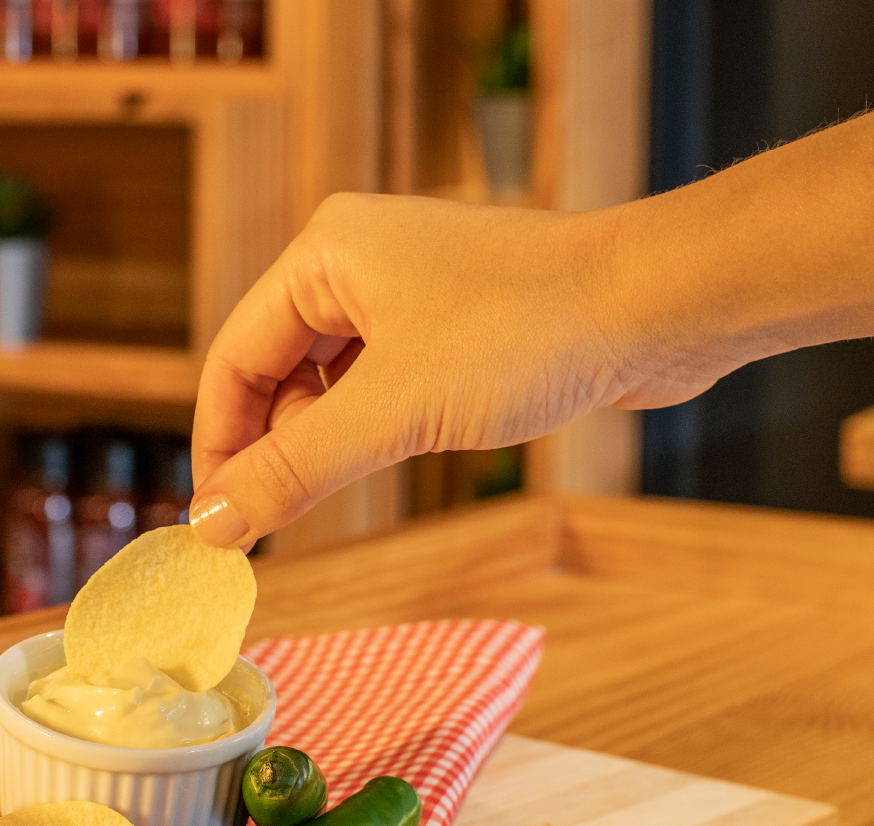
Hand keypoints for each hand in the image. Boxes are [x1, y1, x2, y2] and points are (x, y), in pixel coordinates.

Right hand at [186, 192, 730, 546]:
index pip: (232, 359)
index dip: (219, 446)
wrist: (661, 306)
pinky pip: (383, 384)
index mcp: (324, 253)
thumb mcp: (392, 413)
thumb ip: (293, 470)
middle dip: (273, 446)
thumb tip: (212, 521)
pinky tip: (396, 457)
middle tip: (281, 519)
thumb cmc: (530, 332)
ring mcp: (409, 290)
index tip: (216, 523)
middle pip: (275, 371)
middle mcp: (357, 261)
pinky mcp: (454, 324)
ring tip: (347, 486)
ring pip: (330, 384)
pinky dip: (374, 428)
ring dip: (327, 442)